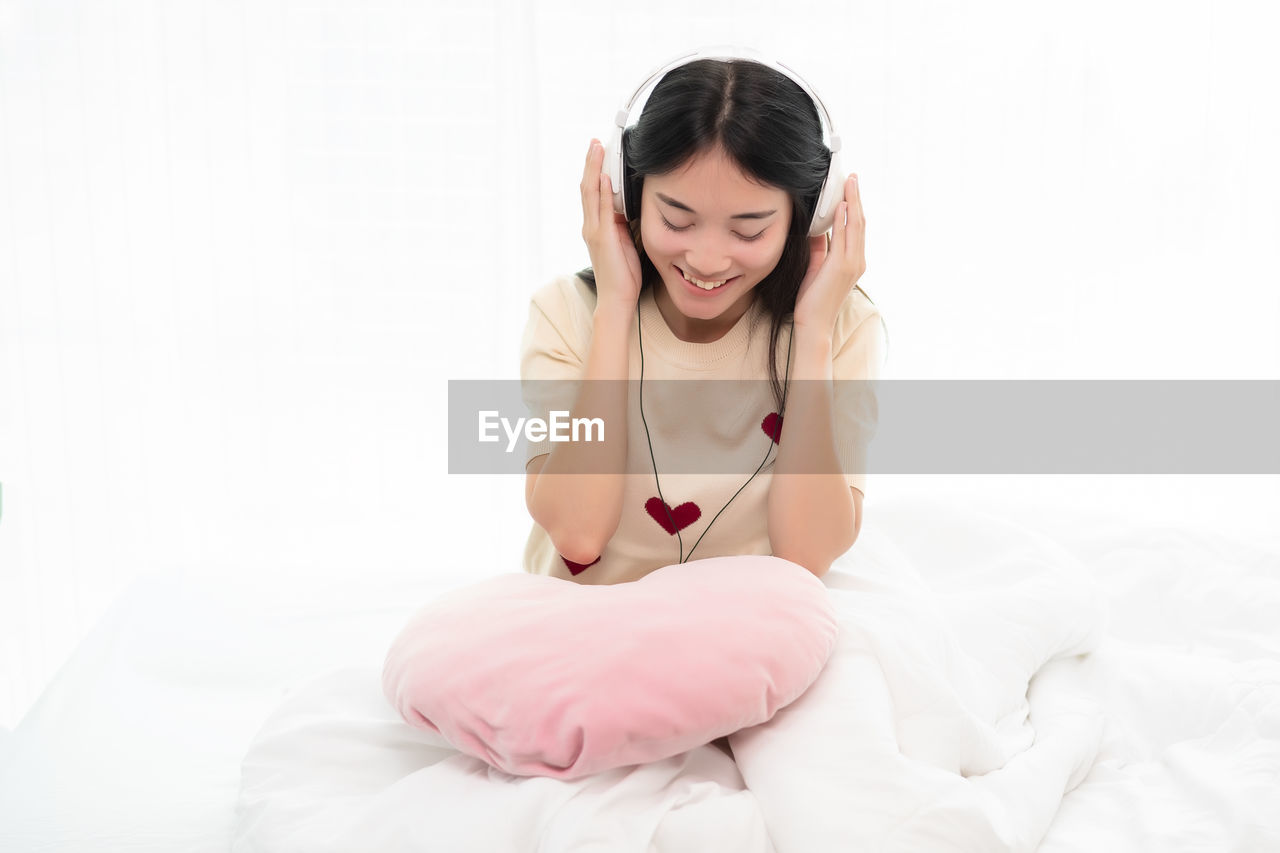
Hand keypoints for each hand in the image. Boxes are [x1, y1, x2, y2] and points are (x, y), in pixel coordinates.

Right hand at [580, 139, 642, 312]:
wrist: (617, 298)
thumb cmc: (624, 274)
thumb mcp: (625, 241)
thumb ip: (623, 223)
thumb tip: (630, 206)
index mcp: (596, 225)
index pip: (593, 191)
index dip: (594, 170)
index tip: (599, 151)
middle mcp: (590, 225)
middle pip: (587, 187)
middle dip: (591, 163)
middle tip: (595, 142)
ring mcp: (594, 231)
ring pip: (590, 193)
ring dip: (594, 170)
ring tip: (597, 149)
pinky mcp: (601, 238)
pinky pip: (601, 210)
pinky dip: (602, 193)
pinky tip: (605, 178)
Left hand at [793, 174, 865, 335]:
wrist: (814, 323)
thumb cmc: (812, 298)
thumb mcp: (816, 266)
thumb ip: (819, 247)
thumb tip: (814, 228)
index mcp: (853, 260)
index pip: (856, 227)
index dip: (854, 206)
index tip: (850, 187)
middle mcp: (858, 260)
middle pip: (860, 222)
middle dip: (857, 197)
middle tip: (852, 176)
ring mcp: (852, 263)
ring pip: (855, 225)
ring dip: (852, 201)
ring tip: (849, 182)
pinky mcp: (842, 267)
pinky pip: (844, 237)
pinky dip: (844, 219)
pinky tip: (841, 204)